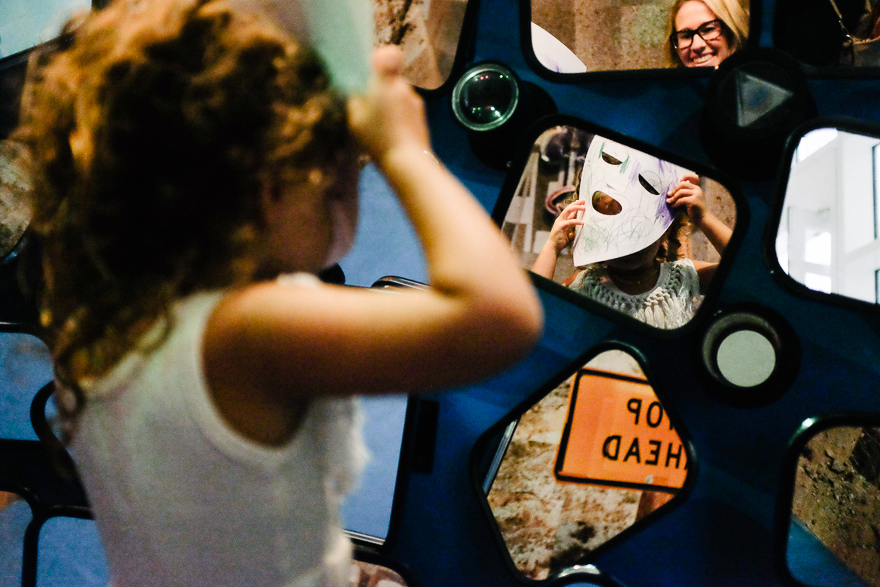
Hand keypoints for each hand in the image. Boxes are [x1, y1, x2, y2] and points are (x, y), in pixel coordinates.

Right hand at [347, 46, 430, 166]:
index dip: (381, 58)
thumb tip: (357, 89)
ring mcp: (415, 102)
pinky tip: (391, 133)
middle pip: (391, 79)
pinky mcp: (422, 117)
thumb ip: (355, 98)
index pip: (389, 54)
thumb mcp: (356, 118)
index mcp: (386, 82)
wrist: (407, 161)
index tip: (371, 70)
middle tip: (370, 108)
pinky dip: (399, 117)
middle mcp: (403, 87)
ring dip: (390, 105)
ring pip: (399, 95)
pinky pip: (406, 110)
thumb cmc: (378, 137)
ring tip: (381, 125)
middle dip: (381, 89)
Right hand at [544, 199, 585, 252]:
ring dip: (577, 208)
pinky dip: (576, 221)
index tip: (581, 201)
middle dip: (576, 203)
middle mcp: (560, 219)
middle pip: (569, 208)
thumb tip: (580, 225)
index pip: (569, 210)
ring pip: (568, 211)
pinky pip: (570, 222)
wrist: (553, 247)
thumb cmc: (560, 241)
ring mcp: (559, 222)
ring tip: (584, 207)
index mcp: (562, 220)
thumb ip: (573, 228)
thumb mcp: (569, 232)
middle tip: (584, 200)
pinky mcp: (560, 226)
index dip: (575, 205)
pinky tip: (582, 222)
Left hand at [667, 173, 705, 223]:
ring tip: (669, 201)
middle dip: (674, 189)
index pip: (694, 177)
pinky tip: (673, 206)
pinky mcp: (694, 201)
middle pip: (683, 184)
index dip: (687, 176)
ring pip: (681, 192)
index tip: (679, 180)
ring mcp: (697, 195)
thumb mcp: (689, 198)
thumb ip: (683, 193)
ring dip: (673, 197)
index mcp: (697, 188)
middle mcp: (697, 189)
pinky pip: (681, 200)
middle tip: (668, 194)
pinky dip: (675, 203)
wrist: (702, 218)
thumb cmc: (693, 209)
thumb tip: (671, 191)